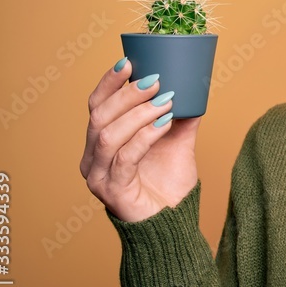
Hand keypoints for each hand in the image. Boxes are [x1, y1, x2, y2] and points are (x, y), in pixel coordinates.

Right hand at [79, 58, 200, 222]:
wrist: (173, 224)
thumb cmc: (168, 185)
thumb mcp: (177, 144)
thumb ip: (180, 118)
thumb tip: (193, 88)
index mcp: (100, 144)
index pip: (96, 106)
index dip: (108, 82)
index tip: (128, 61)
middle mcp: (92, 159)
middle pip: (99, 117)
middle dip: (127, 95)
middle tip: (156, 80)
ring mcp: (99, 177)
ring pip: (108, 135)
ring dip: (139, 114)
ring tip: (165, 101)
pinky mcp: (112, 192)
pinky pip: (125, 158)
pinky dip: (146, 136)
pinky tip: (165, 124)